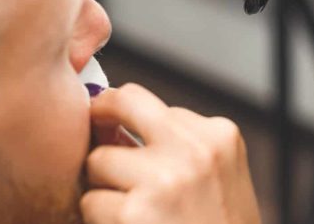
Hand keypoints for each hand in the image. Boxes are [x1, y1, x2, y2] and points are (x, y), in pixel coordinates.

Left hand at [81, 84, 261, 223]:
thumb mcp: (221, 177)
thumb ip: (184, 147)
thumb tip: (119, 123)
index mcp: (220, 135)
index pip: (157, 107)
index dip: (135, 123)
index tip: (122, 132)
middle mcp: (195, 148)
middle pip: (124, 102)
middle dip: (101, 113)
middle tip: (93, 128)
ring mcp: (166, 178)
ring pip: (100, 160)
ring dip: (104, 187)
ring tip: (135, 213)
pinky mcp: (136, 212)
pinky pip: (92, 202)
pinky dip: (101, 220)